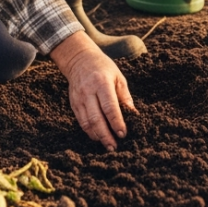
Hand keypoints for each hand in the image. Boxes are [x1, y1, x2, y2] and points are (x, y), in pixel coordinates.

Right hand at [50, 31, 136, 150]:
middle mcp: (88, 91)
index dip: (116, 122)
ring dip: (97, 136)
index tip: (123, 134)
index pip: (109, 107)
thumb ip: (125, 97)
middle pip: (96, 118)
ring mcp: (79, 98)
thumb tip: (134, 115)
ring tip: (107, 145)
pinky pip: (81, 121)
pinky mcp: (73, 103)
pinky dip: (89, 131)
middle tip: (114, 146)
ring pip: (86, 122)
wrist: (79, 59)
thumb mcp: (118, 77)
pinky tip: (97, 137)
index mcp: (102, 83)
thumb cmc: (103, 68)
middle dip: (105, 134)